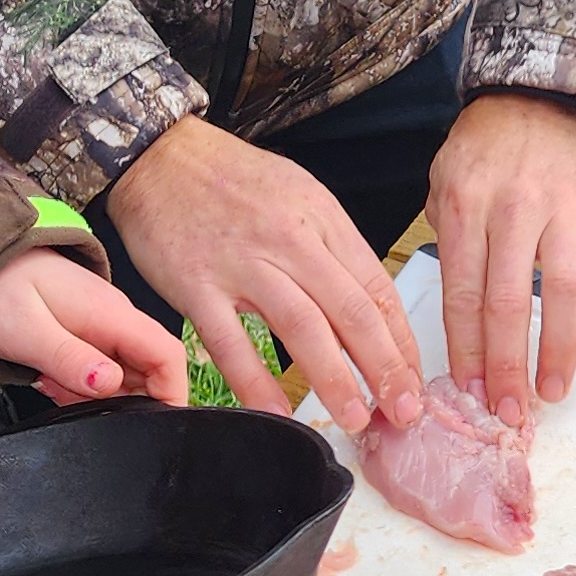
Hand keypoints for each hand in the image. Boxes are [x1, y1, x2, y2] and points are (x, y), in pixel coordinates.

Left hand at [0, 248, 191, 407]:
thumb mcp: (27, 332)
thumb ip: (70, 359)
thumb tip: (110, 384)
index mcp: (111, 314)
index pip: (168, 355)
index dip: (173, 394)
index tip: (158, 426)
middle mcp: (113, 317)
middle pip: (149, 370)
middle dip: (125, 401)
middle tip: (77, 405)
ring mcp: (100, 323)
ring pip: (122, 372)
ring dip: (97, 393)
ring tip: (53, 385)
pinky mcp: (83, 329)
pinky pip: (99, 366)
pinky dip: (80, 383)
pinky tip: (50, 378)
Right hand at [103, 117, 422, 428]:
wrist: (161, 156)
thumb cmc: (231, 178)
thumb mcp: (299, 194)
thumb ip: (331, 248)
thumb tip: (366, 305)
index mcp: (322, 218)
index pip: (377, 287)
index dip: (402, 341)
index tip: (414, 380)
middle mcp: (290, 240)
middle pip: (351, 312)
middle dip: (384, 368)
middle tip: (402, 412)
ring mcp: (243, 264)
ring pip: (301, 328)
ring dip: (333, 380)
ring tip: (354, 418)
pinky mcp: (197, 285)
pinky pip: (231, 342)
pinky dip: (255, 382)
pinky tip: (276, 413)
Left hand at [429, 92, 575, 424]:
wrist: (537, 92)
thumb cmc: (484, 149)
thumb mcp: (444, 182)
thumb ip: (447, 240)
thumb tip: (455, 319)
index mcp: (467, 207)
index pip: (462, 292)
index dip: (465, 349)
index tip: (468, 393)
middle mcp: (515, 209)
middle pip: (509, 301)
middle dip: (507, 364)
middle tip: (510, 413)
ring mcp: (565, 208)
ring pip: (566, 290)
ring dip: (561, 348)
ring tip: (554, 391)